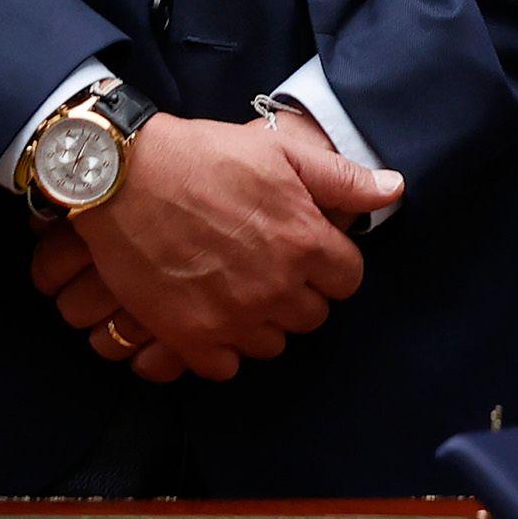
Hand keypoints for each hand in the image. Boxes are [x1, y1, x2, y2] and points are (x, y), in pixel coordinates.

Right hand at [37, 111, 401, 380]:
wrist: (122, 177)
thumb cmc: (203, 156)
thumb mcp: (279, 152)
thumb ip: (341, 179)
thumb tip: (395, 191)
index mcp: (304, 243)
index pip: (348, 280)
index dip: (331, 264)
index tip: (308, 251)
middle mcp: (276, 288)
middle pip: (312, 316)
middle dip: (299, 292)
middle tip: (268, 265)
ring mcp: (233, 318)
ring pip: (273, 343)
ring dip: (263, 320)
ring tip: (238, 287)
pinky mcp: (190, 337)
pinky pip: (227, 366)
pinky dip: (223, 347)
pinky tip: (210, 313)